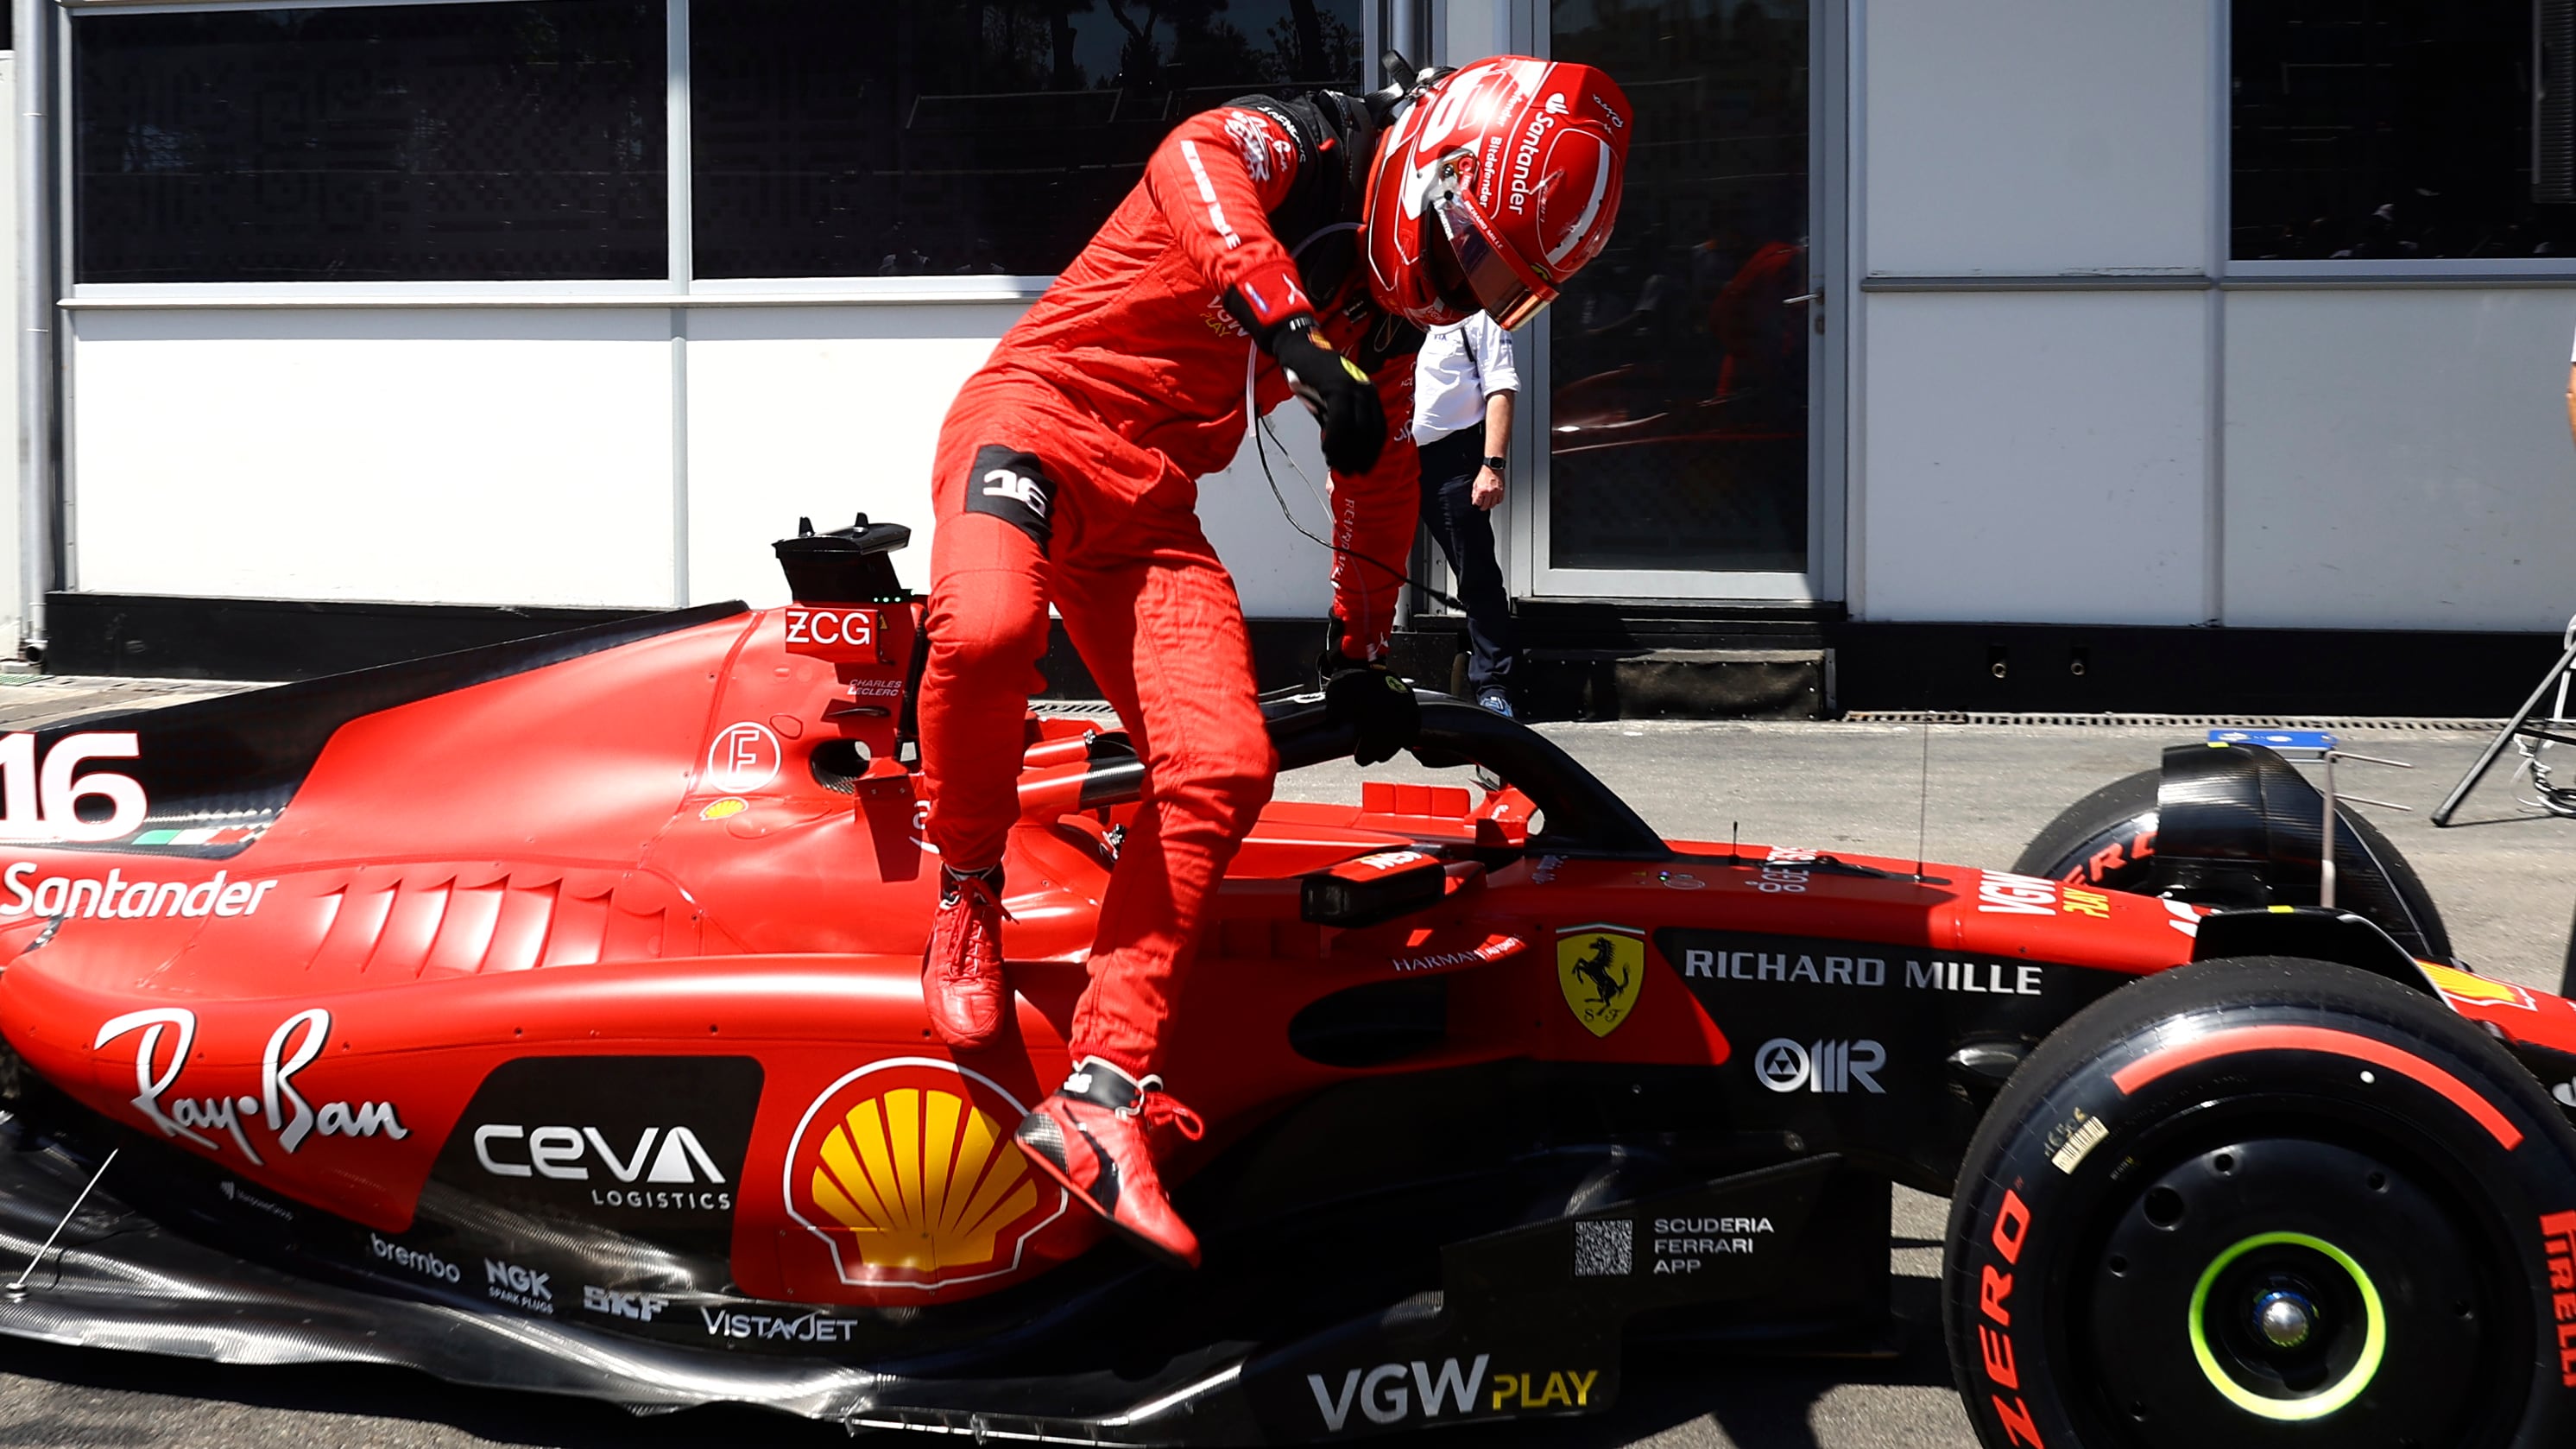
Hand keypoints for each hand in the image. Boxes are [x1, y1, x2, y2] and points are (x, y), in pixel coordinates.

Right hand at [1269, 317, 1386, 474]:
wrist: (1299, 350)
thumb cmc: (1314, 377)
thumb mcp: (1332, 401)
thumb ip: (1341, 422)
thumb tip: (1343, 450)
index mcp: (1370, 394)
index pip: (1379, 429)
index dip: (1372, 453)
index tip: (1363, 468)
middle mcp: (1367, 390)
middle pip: (1370, 433)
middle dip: (1360, 457)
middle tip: (1348, 471)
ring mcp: (1354, 388)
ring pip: (1356, 430)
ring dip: (1346, 452)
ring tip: (1336, 464)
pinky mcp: (1338, 388)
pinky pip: (1340, 422)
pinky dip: (1334, 441)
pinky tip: (1327, 450)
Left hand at [1321, 657, 1418, 766]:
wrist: (1362, 660)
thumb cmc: (1347, 680)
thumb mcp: (1335, 697)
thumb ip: (1336, 715)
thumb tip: (1337, 731)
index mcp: (1374, 705)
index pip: (1373, 738)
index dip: (1367, 752)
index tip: (1360, 759)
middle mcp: (1392, 704)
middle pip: (1389, 738)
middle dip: (1379, 752)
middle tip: (1370, 758)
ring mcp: (1404, 701)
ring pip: (1403, 732)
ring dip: (1393, 746)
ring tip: (1382, 754)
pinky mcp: (1410, 699)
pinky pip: (1412, 722)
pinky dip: (1407, 734)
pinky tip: (1402, 743)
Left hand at [1470, 467, 1503, 509]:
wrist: (1493, 468)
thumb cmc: (1484, 474)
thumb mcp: (1476, 483)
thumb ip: (1474, 493)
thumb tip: (1474, 500)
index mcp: (1481, 490)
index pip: (1478, 503)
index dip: (1476, 504)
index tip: (1476, 504)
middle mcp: (1489, 492)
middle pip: (1485, 506)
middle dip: (1482, 507)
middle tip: (1481, 506)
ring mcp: (1496, 492)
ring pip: (1493, 504)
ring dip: (1490, 505)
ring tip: (1488, 503)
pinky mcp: (1501, 491)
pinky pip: (1499, 500)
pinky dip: (1496, 501)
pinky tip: (1494, 500)